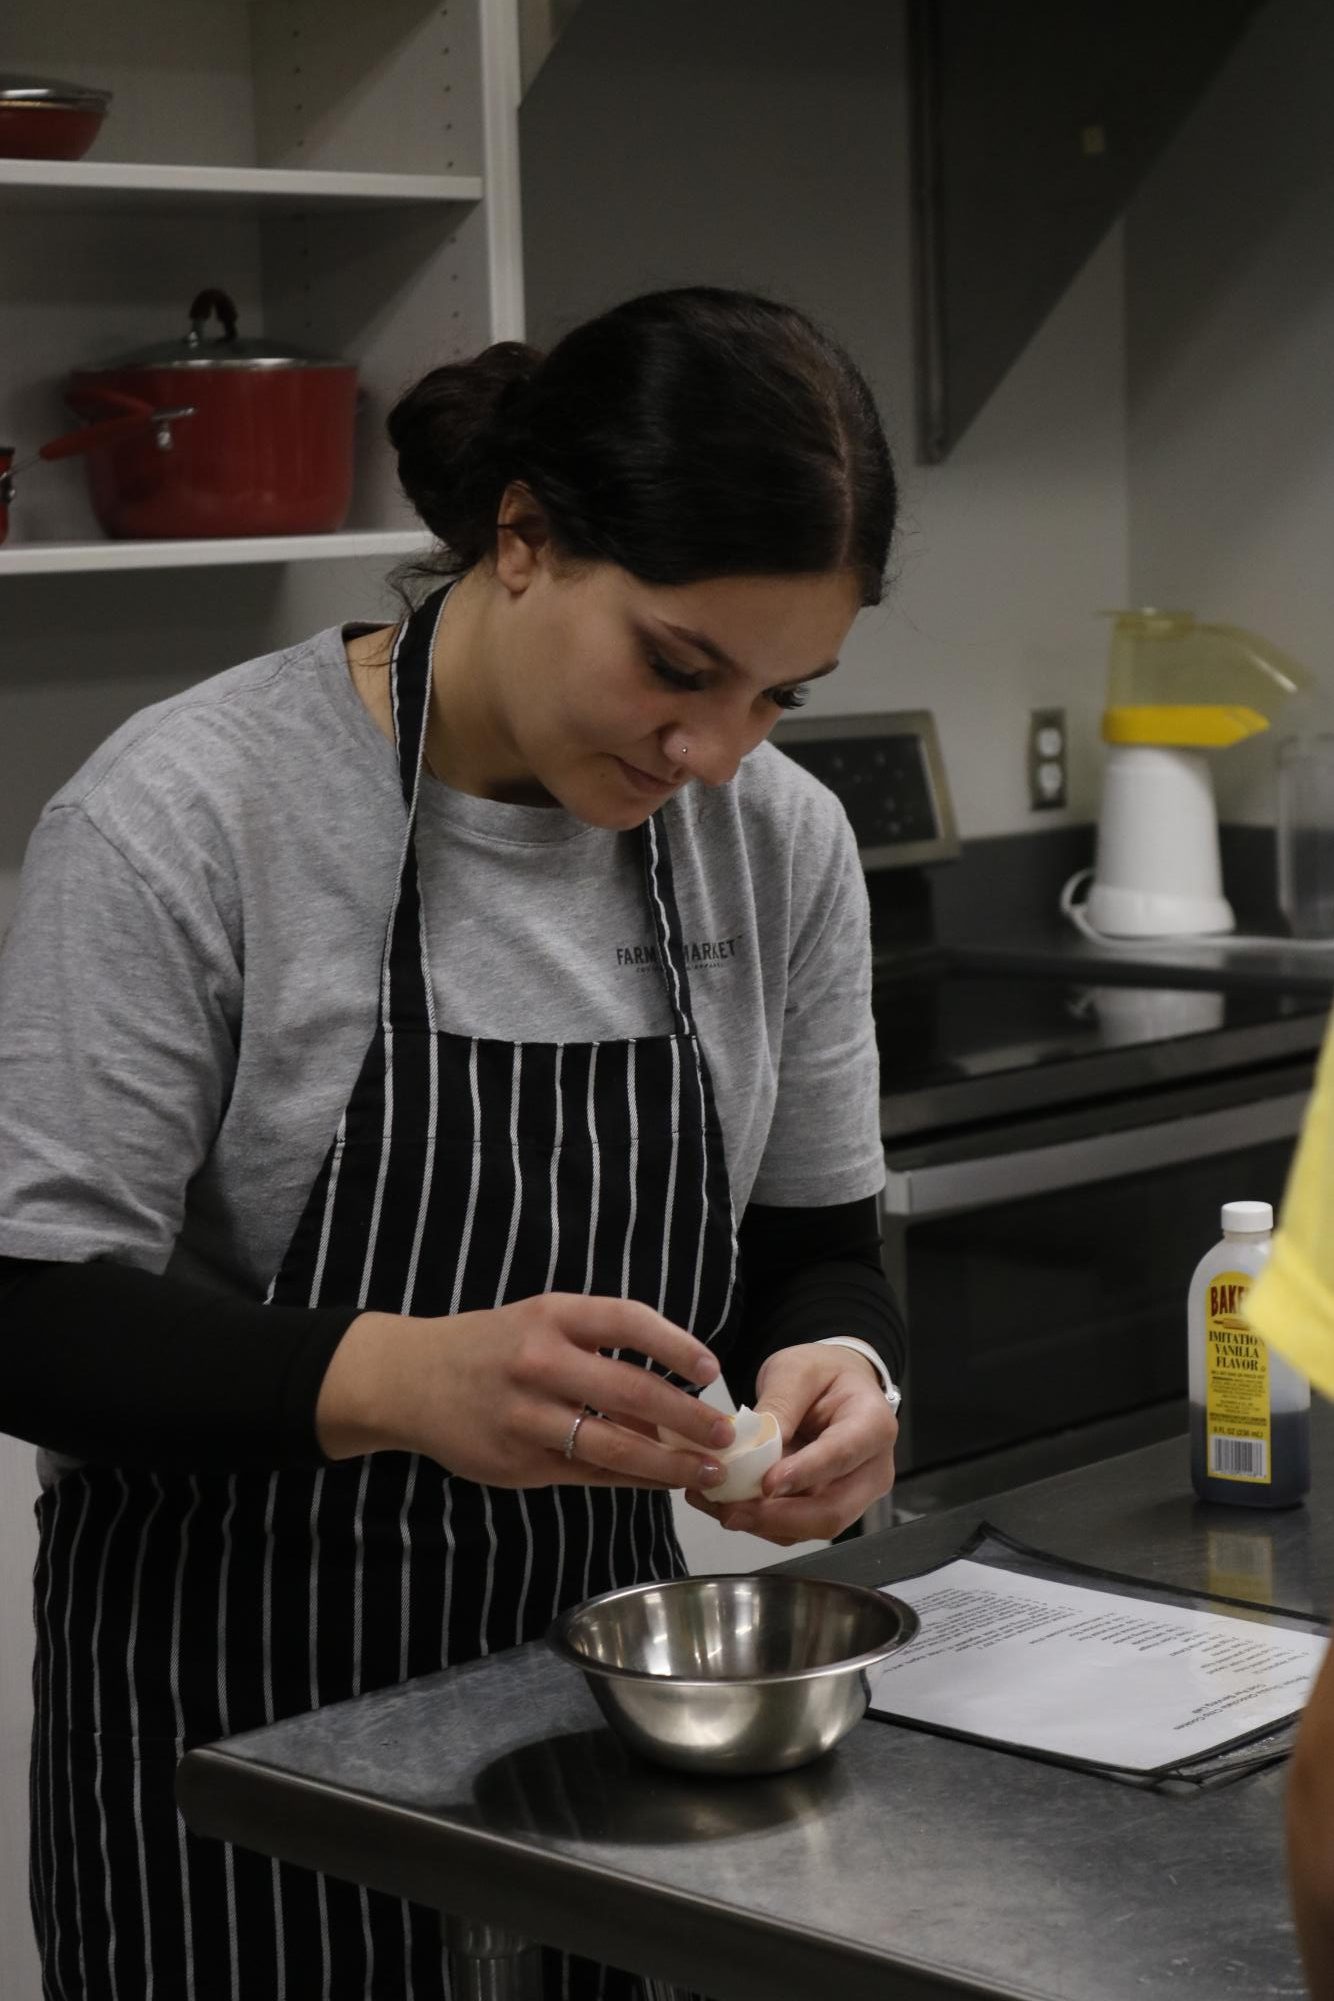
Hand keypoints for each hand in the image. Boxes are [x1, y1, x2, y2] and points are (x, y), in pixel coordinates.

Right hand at [315, 1293, 735, 1490]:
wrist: (410, 1380)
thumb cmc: (490, 1346)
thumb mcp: (539, 1323)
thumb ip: (597, 1348)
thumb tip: (671, 1390)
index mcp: (551, 1316)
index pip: (627, 1321)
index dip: (676, 1344)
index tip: (711, 1369)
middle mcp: (540, 1363)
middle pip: (629, 1389)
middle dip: (685, 1416)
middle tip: (723, 1435)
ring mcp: (526, 1417)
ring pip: (612, 1444)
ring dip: (666, 1461)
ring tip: (704, 1471)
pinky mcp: (517, 1463)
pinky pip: (586, 1473)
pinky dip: (628, 1478)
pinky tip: (657, 1481)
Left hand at [686, 1344, 896, 1544]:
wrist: (834, 1386)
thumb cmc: (821, 1374)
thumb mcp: (796, 1371)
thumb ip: (779, 1405)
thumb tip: (755, 1449)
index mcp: (873, 1424)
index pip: (842, 1455)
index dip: (805, 1473)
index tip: (767, 1484)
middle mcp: (872, 1469)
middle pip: (832, 1511)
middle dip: (778, 1517)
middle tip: (730, 1509)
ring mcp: (853, 1496)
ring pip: (810, 1527)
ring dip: (762, 1523)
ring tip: (717, 1506)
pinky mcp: (828, 1508)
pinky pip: (795, 1527)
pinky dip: (760, 1522)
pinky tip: (727, 1506)